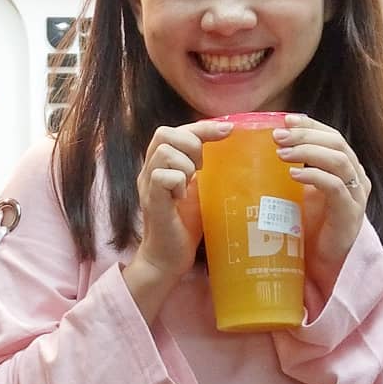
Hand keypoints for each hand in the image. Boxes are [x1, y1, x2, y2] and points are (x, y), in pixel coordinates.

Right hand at [130, 119, 233, 285]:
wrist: (168, 257)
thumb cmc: (185, 225)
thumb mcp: (199, 189)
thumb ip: (205, 169)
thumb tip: (234, 150)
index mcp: (161, 164)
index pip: (177, 129)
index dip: (202, 126)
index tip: (228, 130)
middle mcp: (150, 169)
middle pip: (164, 132)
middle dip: (190, 143)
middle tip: (203, 166)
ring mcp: (148, 184)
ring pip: (164, 151)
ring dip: (185, 164)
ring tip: (192, 183)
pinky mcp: (152, 201)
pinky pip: (162, 176)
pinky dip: (178, 182)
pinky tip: (183, 197)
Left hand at [274, 114, 368, 295]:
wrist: (320, 267)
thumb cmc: (306, 229)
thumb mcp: (296, 194)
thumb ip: (288, 172)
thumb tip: (255, 153)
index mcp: (344, 169)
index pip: (331, 136)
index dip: (309, 125)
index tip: (284, 119)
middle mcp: (355, 178)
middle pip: (336, 142)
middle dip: (305, 135)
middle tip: (277, 136)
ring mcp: (355, 196)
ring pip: (338, 160)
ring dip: (308, 151)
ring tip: (281, 153)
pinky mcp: (350, 215)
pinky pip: (336, 187)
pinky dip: (314, 176)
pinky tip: (294, 175)